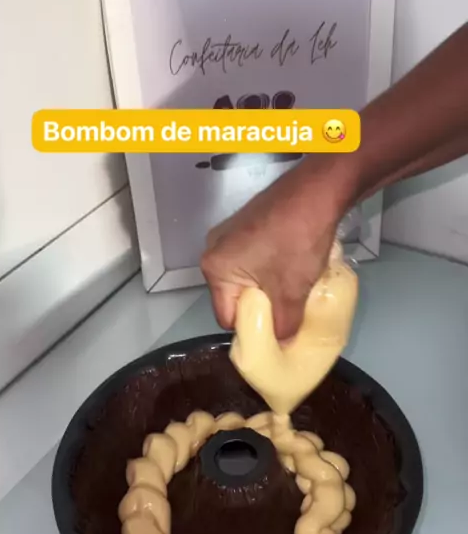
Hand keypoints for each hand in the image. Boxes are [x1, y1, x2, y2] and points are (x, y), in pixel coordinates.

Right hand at [201, 157, 344, 339]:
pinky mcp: (248, 223)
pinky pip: (254, 259)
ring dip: (268, 288)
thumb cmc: (297, 240)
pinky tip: (293, 266)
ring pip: (247, 278)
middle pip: (235, 296)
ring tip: (294, 289)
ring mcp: (230, 233)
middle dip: (261, 308)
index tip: (275, 333)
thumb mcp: (292, 291)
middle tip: (287, 314)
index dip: (252, 329)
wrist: (318, 190)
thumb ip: (284, 325)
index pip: (227, 317)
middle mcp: (214, 249)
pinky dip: (271, 268)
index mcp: (215, 268)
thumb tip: (283, 343)